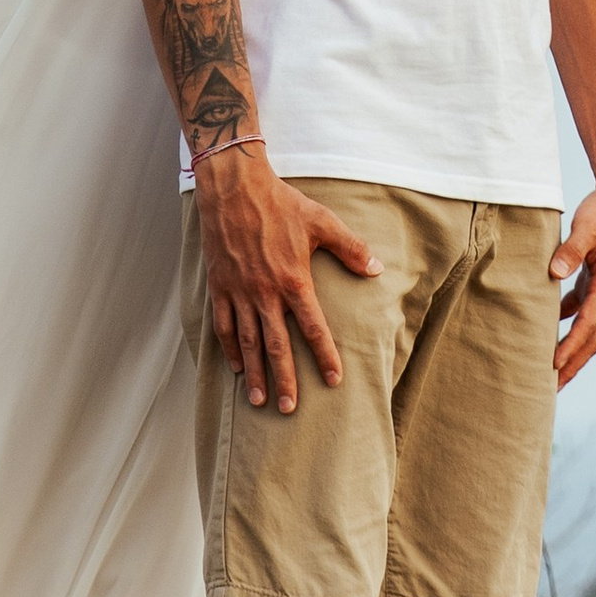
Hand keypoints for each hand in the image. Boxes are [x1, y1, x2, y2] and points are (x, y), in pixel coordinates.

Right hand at [194, 148, 379, 409]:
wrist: (234, 188)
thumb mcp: (322, 222)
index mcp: (293, 280)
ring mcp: (239, 292)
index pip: (312, 328)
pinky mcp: (220, 286)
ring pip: (248, 342)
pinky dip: (230, 349)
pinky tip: (237, 367)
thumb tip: (375, 269)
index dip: (325, 356)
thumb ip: (350, 248)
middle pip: (277, 345)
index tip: (334, 380)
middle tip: (289, 408)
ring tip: (260, 400)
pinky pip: (224, 325)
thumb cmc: (281, 203)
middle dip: (285, 379)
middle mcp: (265, 293)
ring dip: (256, 373)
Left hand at [549, 152, 595, 386]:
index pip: (588, 324)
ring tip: (550, 372)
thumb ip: (571, 250)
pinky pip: (582, 312)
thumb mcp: (586, 226)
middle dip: (573, 364)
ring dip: (572, 351)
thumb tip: (553, 273)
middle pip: (592, 339)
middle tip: (550, 389)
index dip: (571, 346)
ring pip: (589, 329)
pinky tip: (546, 331)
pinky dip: (567, 325)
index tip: (553, 366)